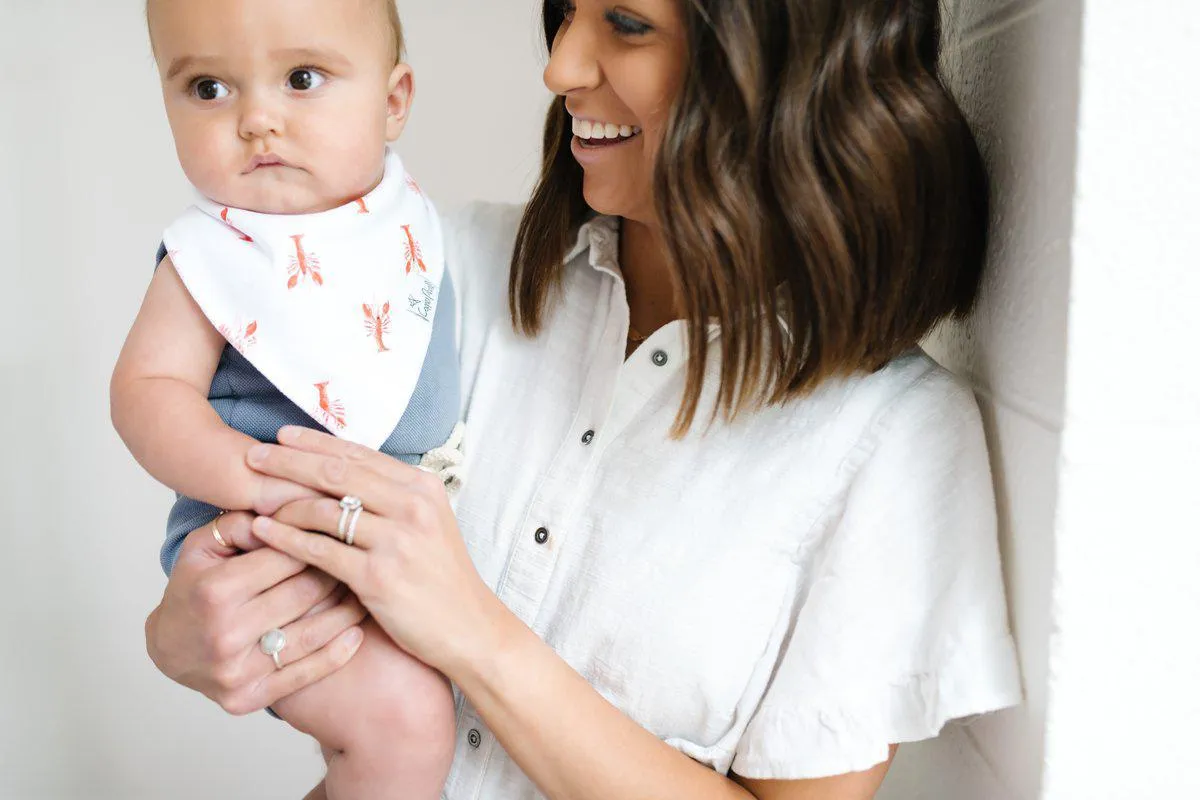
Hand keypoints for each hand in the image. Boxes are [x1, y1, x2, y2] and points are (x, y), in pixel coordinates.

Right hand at [145, 512, 367, 714]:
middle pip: (304, 594)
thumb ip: (240, 524)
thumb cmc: (193, 588)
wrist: (168, 649)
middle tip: (361, 558)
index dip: (318, 541)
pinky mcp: (247, 698)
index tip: (342, 531)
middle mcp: (226, 632)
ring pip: (313, 633)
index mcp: (216, 590)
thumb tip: (282, 514)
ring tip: (367, 590)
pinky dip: (337, 653)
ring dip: (347, 610)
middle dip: (337, 572)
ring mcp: (236, 670)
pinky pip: (305, 673)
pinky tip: (357, 632)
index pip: (286, 558)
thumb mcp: (202, 546)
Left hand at [245, 426, 502, 674]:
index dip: (316, 442)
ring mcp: (396, 541)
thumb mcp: (428, 524)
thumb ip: (392, 497)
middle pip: (336, 473)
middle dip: (289, 461)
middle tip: (253, 456)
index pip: (359, 454)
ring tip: (252, 497)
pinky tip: (264, 531)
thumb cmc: (441, 577)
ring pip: (323, 509)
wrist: (468, 628)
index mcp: (422, 487)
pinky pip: (319, 550)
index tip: (282, 436)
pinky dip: (285, 538)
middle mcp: (412, 506)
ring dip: (282, 502)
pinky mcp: (377, 576)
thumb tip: (344, 471)